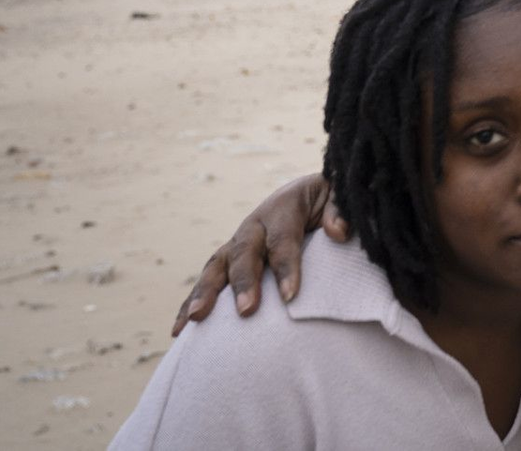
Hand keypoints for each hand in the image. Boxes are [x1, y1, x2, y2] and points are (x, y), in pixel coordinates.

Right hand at [171, 173, 348, 334]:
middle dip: (243, 282)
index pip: (283, 239)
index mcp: (283, 207)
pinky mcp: (230, 257)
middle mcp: (255, 224)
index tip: (290, 296)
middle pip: (245, 253)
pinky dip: (192, 301)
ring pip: (217, 266)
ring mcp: (238, 241)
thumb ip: (340, 210)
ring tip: (196, 319)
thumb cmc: (329, 198)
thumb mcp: (340, 194)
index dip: (286, 266)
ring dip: (204, 292)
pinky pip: (208, 278)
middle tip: (245, 311)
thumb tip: (338, 232)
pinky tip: (180, 328)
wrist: (312, 191)